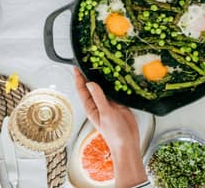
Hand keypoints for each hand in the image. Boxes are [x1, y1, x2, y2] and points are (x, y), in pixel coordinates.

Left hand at [74, 68, 146, 186]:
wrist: (128, 143)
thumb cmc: (114, 133)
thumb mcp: (105, 113)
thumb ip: (99, 97)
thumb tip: (90, 83)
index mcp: (91, 107)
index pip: (82, 90)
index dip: (78, 78)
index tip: (76, 67)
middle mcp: (99, 104)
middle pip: (92, 86)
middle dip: (90, 75)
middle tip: (90, 61)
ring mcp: (109, 103)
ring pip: (104, 87)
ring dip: (103, 78)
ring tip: (103, 65)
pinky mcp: (119, 103)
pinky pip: (116, 91)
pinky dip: (116, 83)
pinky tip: (117, 76)